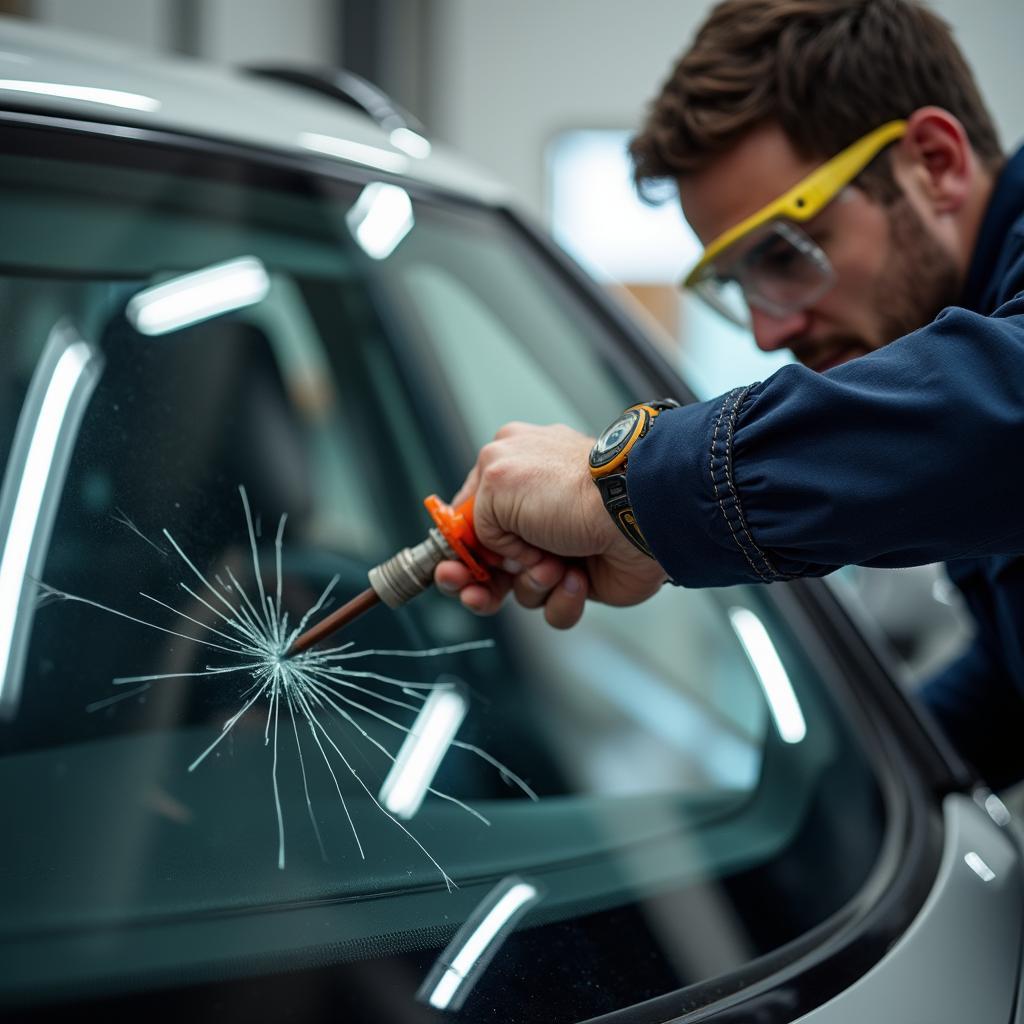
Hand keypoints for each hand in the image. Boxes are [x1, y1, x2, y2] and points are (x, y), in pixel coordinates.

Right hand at [433, 422, 666, 627]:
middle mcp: (531, 511)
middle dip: (477, 583)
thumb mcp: (498, 482)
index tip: (447, 570)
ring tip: (553, 565)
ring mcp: (556, 546)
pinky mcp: (579, 579)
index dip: (455, 550)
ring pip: (517, 590)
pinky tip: (577, 576)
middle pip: (487, 563)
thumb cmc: (575, 490)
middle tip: (473, 591)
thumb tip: (483, 545)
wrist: (635, 517)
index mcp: (509, 472)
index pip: (467, 519)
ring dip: (531, 583)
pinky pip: (551, 607)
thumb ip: (472, 514)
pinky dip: (561, 597)